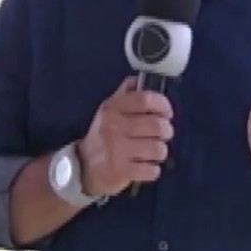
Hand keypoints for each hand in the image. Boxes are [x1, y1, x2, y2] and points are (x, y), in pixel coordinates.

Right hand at [77, 77, 174, 197]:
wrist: (84, 167)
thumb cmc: (103, 136)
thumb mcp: (108, 111)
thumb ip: (124, 94)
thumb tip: (138, 79)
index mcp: (112, 109)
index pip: (145, 99)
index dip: (163, 105)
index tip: (166, 112)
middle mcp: (113, 127)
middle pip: (157, 125)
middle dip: (166, 131)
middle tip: (162, 135)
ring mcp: (117, 150)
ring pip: (158, 149)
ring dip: (160, 152)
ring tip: (152, 152)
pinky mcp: (121, 171)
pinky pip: (152, 170)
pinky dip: (153, 170)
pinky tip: (145, 166)